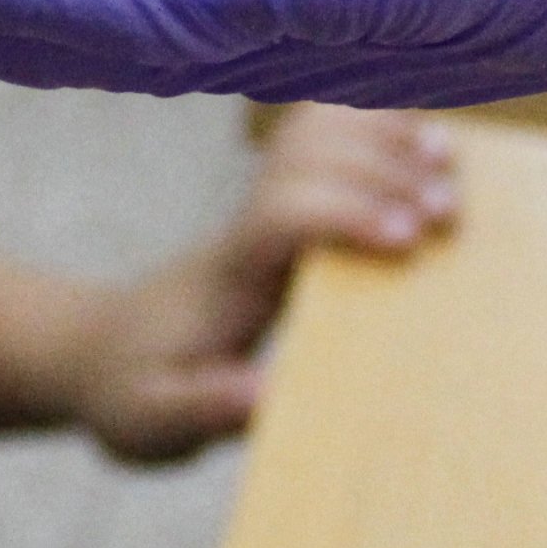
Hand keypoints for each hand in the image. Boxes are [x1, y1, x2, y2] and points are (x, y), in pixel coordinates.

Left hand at [73, 106, 456, 462]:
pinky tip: (424, 140)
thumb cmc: (132, 391)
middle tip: (448, 215)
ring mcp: (264, 211)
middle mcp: (248, 228)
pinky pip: (324, 145)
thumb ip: (201, 407)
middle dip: (382, 172)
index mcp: (227, 276)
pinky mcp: (281, 212)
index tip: (407, 241)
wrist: (97, 354)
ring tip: (446, 161)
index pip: (279, 216)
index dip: (343, 214)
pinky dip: (374, 128)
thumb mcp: (152, 419)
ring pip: (317, 135)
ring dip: (383, 138)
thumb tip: (262, 395)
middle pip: (309, 158)